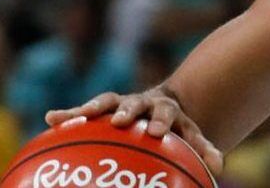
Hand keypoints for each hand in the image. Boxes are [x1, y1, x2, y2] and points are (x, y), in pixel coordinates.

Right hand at [44, 87, 223, 173]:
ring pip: (108, 102)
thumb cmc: (177, 129)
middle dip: (129, 111)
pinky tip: (50, 119)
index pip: (166, 113)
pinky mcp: (103, 108)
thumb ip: (203, 149)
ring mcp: (122, 103)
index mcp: (167, 109)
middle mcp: (143, 102)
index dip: (161, 121)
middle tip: (120, 121)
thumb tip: (219, 167)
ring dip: (93, 108)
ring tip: (76, 117)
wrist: (163, 106)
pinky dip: (69, 114)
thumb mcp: (191, 136)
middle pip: (136, 103)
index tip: (157, 132)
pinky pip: (84, 111)